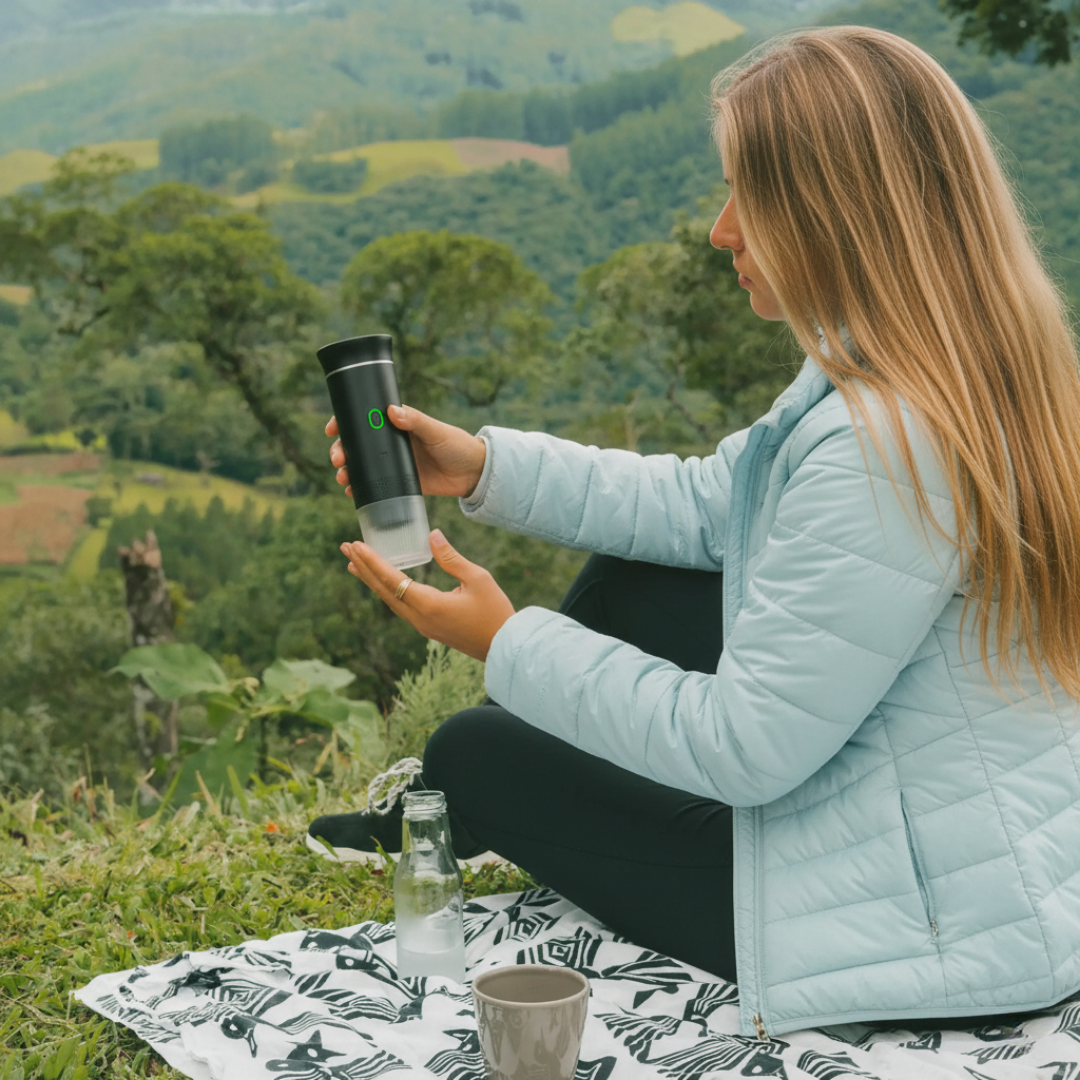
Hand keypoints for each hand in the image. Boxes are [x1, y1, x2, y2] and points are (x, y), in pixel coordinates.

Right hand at [326, 406, 485, 499]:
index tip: (332, 429)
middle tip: (337, 458)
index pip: (364, 421)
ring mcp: (393, 465)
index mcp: (397, 425)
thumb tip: (391, 410)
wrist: (473, 474)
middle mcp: (391, 444)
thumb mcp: (435, 431)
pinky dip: (361, 489)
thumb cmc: (457, 445)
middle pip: (357, 446)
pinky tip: (352, 493)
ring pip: (362, 466)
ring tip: (342, 478)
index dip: (344, 424)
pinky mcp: (399, 484)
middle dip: (342, 451)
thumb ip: (415, 421)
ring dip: (347, 471)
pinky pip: (375, 486)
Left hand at [341, 529, 513, 661]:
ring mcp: (422, 625)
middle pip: (383, 590)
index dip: (373, 561)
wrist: (504, 646)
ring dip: (371, 580)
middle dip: (363, 567)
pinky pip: (399, 606)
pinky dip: (386, 590)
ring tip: (354, 563)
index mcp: (429, 605)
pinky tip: (381, 582)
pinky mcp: (428, 627)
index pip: (392, 579)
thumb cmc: (495, 611)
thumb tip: (432, 535)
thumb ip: (451, 558)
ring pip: (389, 599)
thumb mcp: (478, 578)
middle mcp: (419, 618)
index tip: (357, 545)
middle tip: (346, 547)